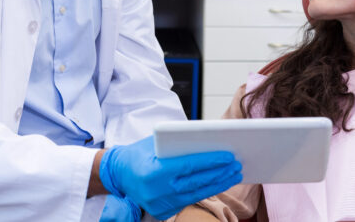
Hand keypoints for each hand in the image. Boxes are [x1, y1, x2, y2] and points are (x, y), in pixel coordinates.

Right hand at [99, 135, 241, 219]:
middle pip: (197, 183)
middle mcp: (158, 191)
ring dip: (218, 185)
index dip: (212, 162)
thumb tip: (209, 141)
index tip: (229, 156)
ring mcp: (160, 205)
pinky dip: (205, 192)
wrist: (117, 174)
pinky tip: (218, 183)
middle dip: (220, 174)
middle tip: (237, 165)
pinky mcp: (162, 212)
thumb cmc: (138, 153)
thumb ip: (178, 144)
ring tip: (234, 174)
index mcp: (155, 172)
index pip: (190, 166)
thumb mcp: (155, 143)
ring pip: (196, 194)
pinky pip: (189, 201)